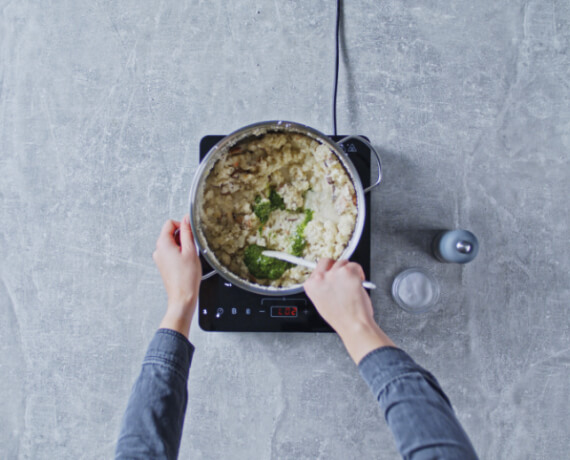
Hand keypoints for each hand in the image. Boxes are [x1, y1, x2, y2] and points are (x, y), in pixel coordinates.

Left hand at [153, 215, 201, 337]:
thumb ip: (188, 232)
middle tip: (192, 248)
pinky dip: (180, 254)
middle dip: (183, 237)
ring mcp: (160, 258)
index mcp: (162, 244)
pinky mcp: (164, 265)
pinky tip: (187, 263)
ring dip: (183, 247)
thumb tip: (186, 219)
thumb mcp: (191, 250)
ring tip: (190, 258)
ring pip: (172, 244)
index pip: (170, 223)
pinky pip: (172, 253)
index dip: (182, 225)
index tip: (191, 232)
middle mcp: (158, 250)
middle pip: (170, 233)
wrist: (182, 297)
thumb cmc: (186, 278)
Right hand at [304, 258, 395, 363]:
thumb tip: (328, 279)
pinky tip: (358, 284)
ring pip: (343, 262)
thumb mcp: (321, 302)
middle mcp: (320, 277)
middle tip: (344, 277)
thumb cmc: (341, 318)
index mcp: (311, 285)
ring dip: (349, 272)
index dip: (327, 272)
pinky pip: (355, 265)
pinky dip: (359, 273)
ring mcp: (334, 274)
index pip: (317, 269)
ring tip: (352, 285)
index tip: (333, 275)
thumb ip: (321, 287)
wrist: (353, 324)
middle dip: (336, 267)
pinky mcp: (348, 272)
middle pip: (328, 261)